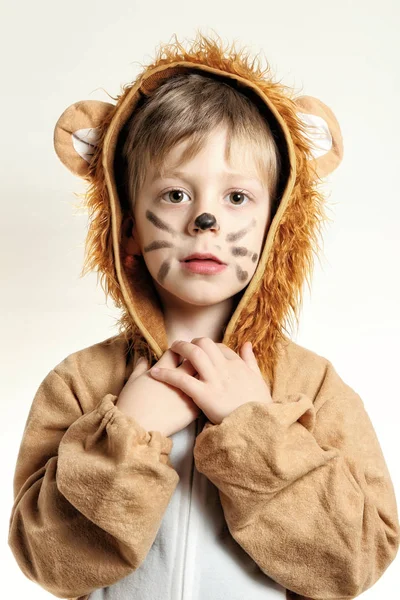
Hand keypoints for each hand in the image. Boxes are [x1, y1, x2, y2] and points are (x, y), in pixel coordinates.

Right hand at [116, 349, 200, 437]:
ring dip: (201, 377)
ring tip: (197, 380)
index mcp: (163, 369)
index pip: (176, 352)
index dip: (177, 352)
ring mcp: (187, 393)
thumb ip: (140, 367)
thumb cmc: (131, 404)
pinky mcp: (192, 409)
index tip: (177, 355)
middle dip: (194, 360)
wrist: (137, 427)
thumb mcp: (132, 381)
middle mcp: (178, 378)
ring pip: (202, 378)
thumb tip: (144, 358)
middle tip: (191, 365)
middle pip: (193, 361)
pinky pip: (203, 397)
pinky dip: (202, 395)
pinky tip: (200, 397)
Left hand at [149, 337, 272, 424]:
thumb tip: (247, 344)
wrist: (259, 428)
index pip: (219, 347)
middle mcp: (226, 369)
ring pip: (194, 354)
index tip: (200, 350)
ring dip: (179, 348)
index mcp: (237, 365)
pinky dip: (167, 374)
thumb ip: (251, 361)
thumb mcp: (259, 380)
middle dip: (191, 342)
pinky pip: (182, 379)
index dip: (207, 346)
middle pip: (205, 344)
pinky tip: (155, 373)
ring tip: (169, 350)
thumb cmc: (259, 407)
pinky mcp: (205, 395)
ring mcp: (215, 381)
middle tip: (181, 346)